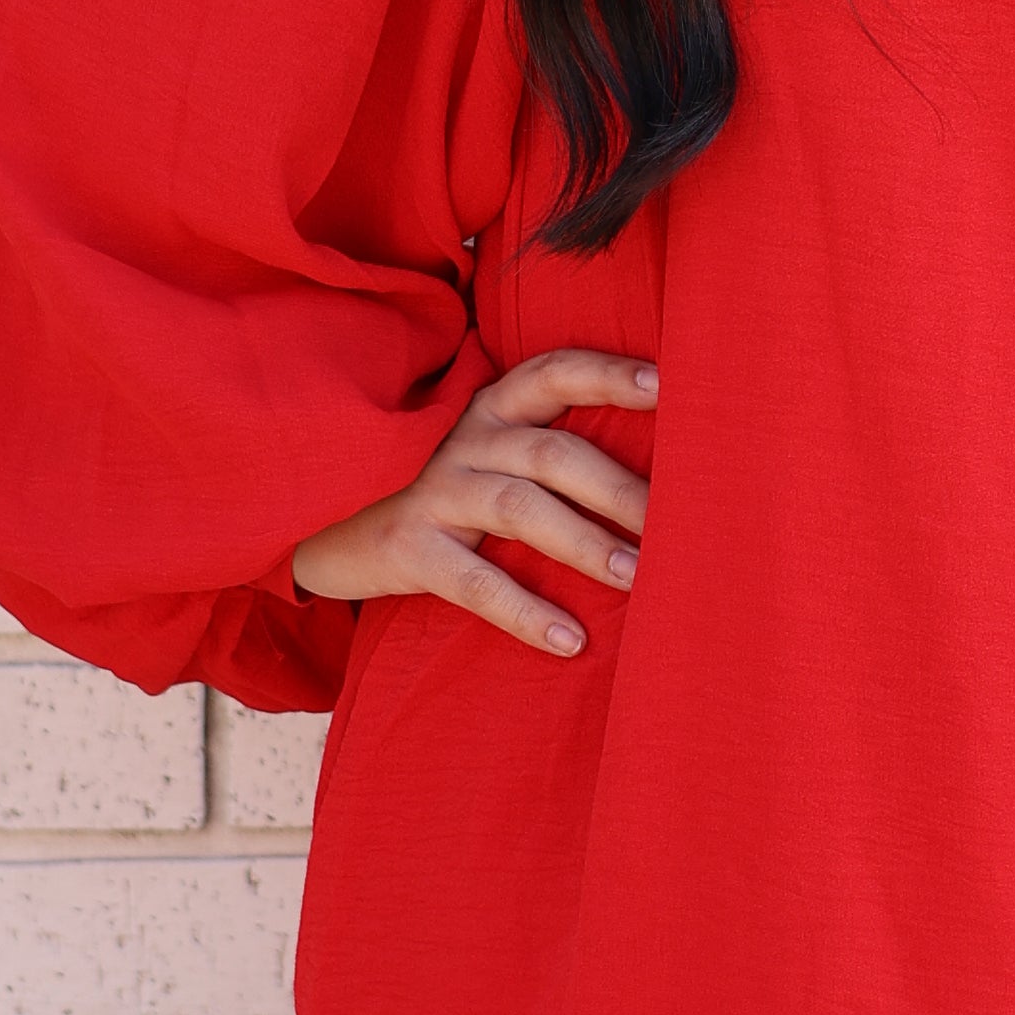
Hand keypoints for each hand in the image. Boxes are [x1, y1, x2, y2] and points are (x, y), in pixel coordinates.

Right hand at [288, 347, 655, 658]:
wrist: (331, 530)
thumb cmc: (442, 494)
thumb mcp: (488, 457)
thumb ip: (549, 454)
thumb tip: (658, 488)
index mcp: (491, 409)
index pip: (553, 374)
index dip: (608, 374)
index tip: (666, 386)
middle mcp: (465, 441)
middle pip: (554, 453)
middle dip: (621, 488)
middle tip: (682, 524)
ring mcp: (434, 492)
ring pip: (521, 508)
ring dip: (585, 543)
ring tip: (638, 577)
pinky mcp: (409, 548)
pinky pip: (475, 582)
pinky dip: (525, 612)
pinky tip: (571, 640)